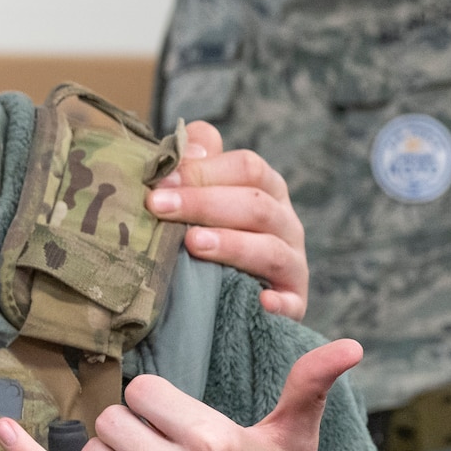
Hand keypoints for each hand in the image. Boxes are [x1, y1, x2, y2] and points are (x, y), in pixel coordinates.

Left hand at [0, 338, 359, 450]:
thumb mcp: (294, 444)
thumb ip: (310, 387)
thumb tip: (350, 344)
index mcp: (213, 442)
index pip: (147, 389)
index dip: (160, 404)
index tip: (182, 425)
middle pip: (115, 415)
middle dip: (137, 429)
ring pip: (92, 445)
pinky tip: (1, 428)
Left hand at [147, 122, 308, 318]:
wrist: (224, 296)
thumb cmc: (206, 232)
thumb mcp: (201, 194)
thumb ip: (196, 164)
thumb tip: (187, 146)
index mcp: (265, 189)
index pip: (247, 168)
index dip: (203, 170)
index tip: (160, 181)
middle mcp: (284, 223)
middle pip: (256, 204)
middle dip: (204, 203)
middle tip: (158, 207)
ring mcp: (292, 263)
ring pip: (270, 250)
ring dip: (232, 245)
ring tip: (192, 243)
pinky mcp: (293, 303)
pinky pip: (292, 302)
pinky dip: (278, 303)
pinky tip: (261, 302)